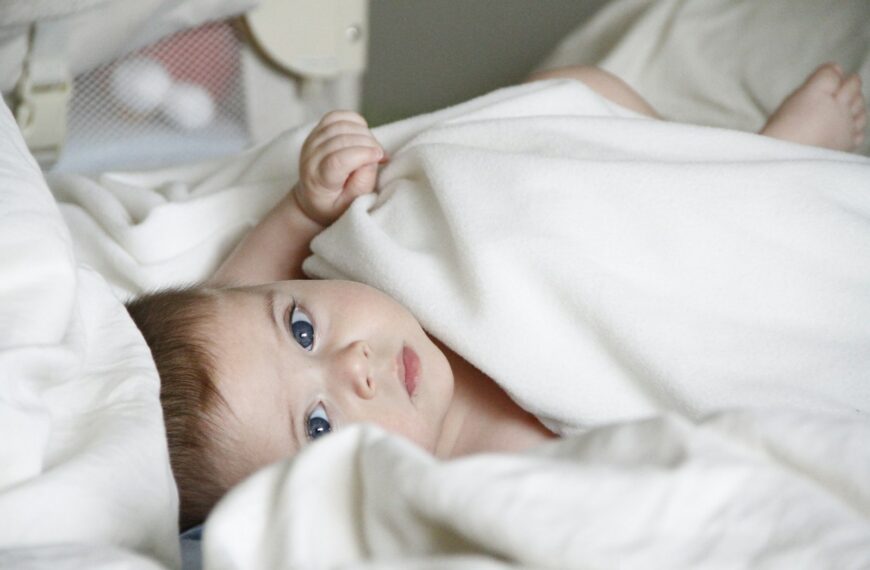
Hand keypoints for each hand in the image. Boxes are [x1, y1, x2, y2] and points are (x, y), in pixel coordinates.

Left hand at [293, 110, 385, 225]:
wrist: (312, 198)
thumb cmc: (334, 204)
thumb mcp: (351, 205)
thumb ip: (362, 184)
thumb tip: (371, 157)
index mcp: (317, 180)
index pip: (337, 160)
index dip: (362, 154)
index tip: (379, 157)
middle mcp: (310, 158)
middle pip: (341, 139)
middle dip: (368, 143)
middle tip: (379, 155)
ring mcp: (311, 142)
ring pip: (340, 124)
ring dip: (363, 132)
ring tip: (372, 147)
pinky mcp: (317, 131)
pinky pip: (337, 116)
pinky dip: (354, 120)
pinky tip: (362, 133)